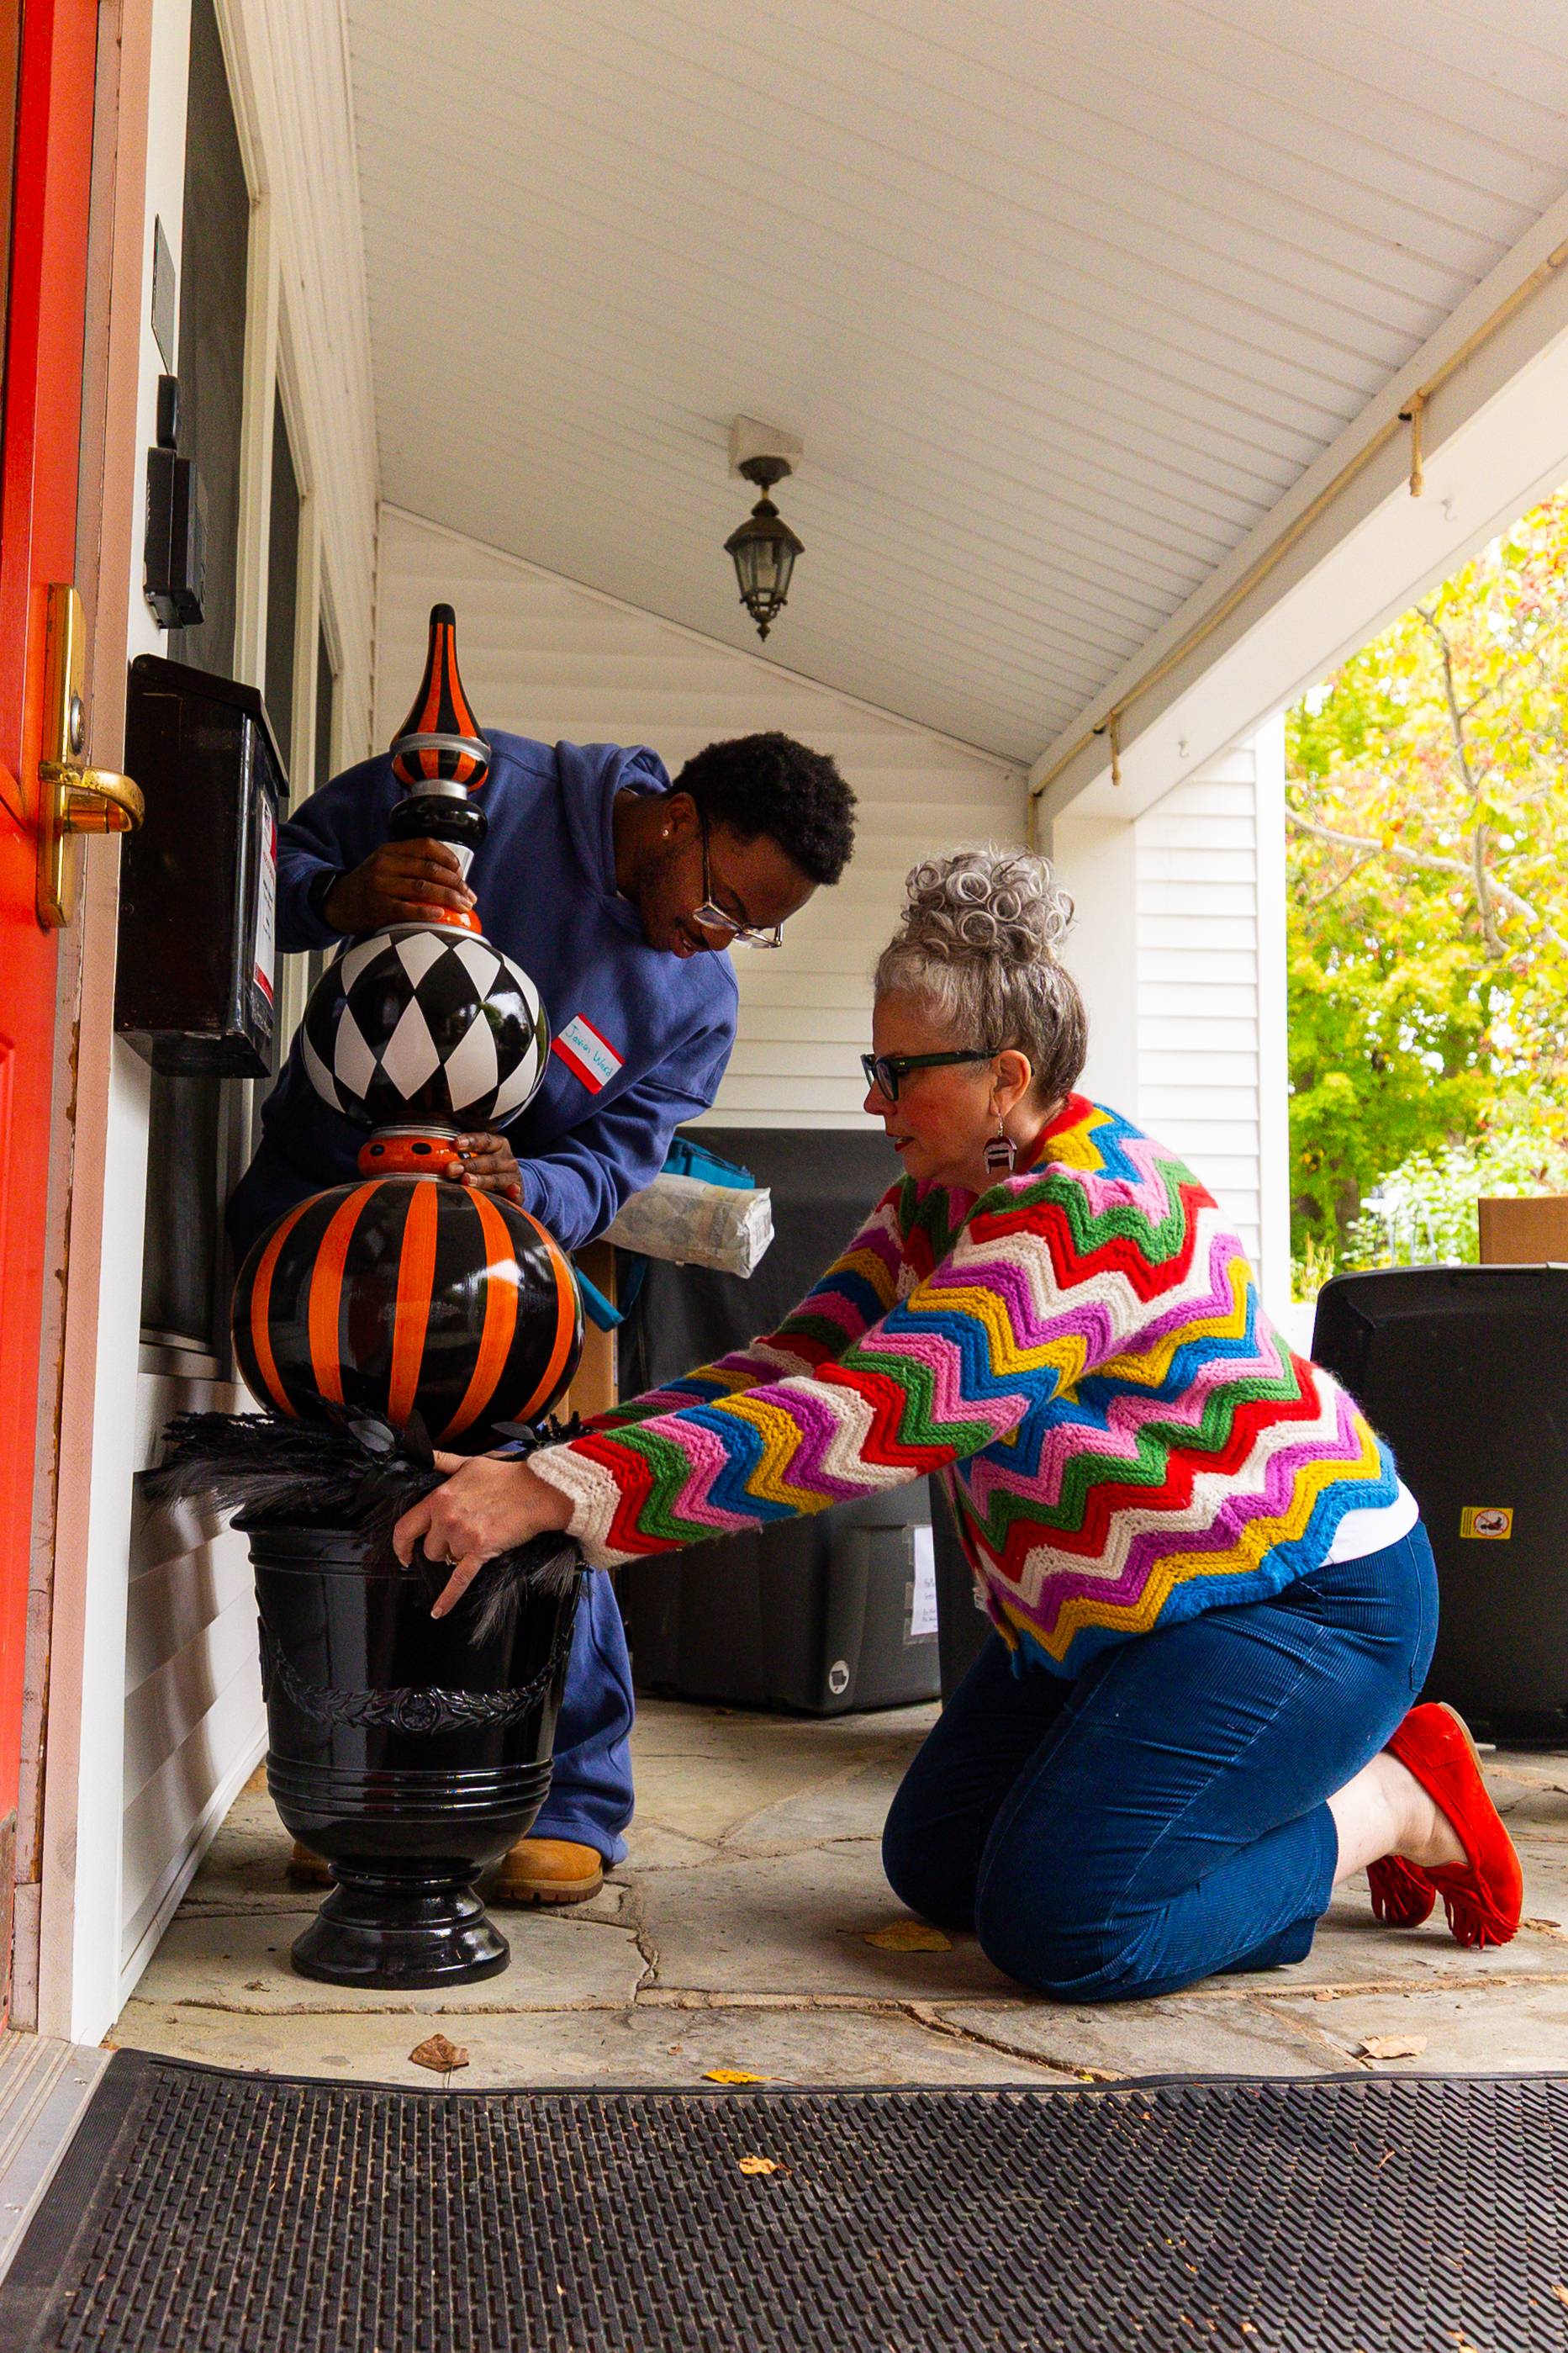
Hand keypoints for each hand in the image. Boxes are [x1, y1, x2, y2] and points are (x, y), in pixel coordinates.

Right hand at [322, 838, 476, 932]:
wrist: (337, 903)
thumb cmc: (370, 886)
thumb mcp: (386, 865)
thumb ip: (411, 865)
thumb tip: (453, 878)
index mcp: (390, 850)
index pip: (427, 845)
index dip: (449, 858)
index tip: (461, 873)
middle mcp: (385, 864)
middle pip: (430, 869)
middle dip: (456, 883)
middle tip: (469, 896)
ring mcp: (380, 885)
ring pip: (423, 888)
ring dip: (448, 897)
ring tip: (464, 906)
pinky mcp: (378, 907)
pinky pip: (407, 909)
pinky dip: (426, 911)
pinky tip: (439, 914)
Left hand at [393, 1450, 573, 1617]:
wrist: (538, 1491)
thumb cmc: (506, 1477)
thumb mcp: (469, 1463)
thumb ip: (442, 1461)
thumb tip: (423, 1454)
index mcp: (439, 1497)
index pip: (406, 1526)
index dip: (401, 1544)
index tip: (403, 1552)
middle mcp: (446, 1517)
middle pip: (429, 1548)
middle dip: (442, 1547)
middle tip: (461, 1535)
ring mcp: (463, 1535)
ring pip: (447, 1560)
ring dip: (458, 1555)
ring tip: (478, 1537)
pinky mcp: (480, 1551)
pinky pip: (458, 1580)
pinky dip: (447, 1598)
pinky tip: (438, 1611)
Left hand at [445, 1132, 522, 1201]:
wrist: (512, 1182)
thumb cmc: (487, 1167)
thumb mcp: (479, 1155)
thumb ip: (461, 1155)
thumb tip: (431, 1157)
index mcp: (498, 1145)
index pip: (485, 1140)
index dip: (470, 1141)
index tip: (455, 1143)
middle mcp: (508, 1160)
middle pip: (489, 1161)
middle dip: (468, 1165)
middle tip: (451, 1169)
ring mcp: (514, 1177)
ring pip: (498, 1179)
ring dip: (482, 1180)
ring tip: (466, 1181)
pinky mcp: (519, 1194)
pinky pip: (517, 1194)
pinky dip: (514, 1193)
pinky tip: (512, 1191)